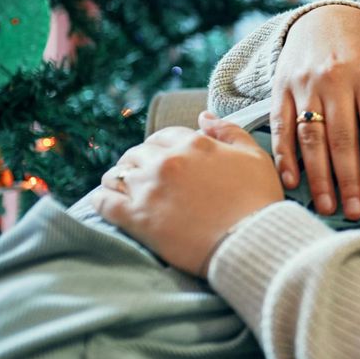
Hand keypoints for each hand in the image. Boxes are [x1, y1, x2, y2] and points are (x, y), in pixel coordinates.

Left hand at [91, 112, 283, 275]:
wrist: (251, 242)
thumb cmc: (258, 201)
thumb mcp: (254, 156)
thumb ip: (229, 131)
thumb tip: (204, 116)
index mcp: (194, 143)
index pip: (164, 136)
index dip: (164, 148)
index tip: (167, 162)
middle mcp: (167, 160)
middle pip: (137, 153)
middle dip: (140, 163)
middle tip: (147, 180)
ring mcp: (148, 188)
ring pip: (116, 174)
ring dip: (119, 180)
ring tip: (126, 192)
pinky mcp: (136, 217)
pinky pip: (102, 201)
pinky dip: (101, 200)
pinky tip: (107, 204)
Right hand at [271, 5, 359, 219]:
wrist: (322, 17)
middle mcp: (335, 79)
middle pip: (341, 135)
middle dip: (348, 177)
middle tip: (355, 211)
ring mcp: (305, 85)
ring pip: (310, 136)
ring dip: (317, 174)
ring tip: (327, 206)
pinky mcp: (281, 89)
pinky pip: (281, 126)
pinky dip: (284, 156)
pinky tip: (292, 183)